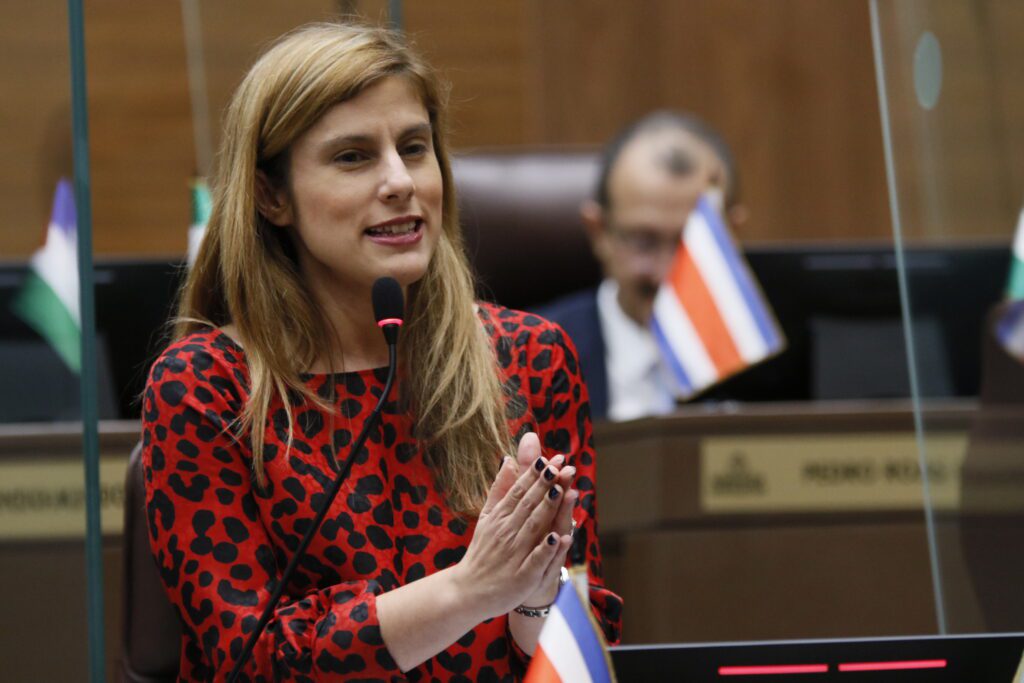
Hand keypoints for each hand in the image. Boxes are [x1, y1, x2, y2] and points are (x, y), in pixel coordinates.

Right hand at [450, 434, 564, 617]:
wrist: (468, 592)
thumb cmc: (482, 551)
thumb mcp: (487, 517)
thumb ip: (500, 490)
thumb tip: (508, 459)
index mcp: (499, 517)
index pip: (518, 492)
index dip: (534, 475)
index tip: (549, 459)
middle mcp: (506, 533)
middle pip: (527, 506)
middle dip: (544, 485)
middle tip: (560, 466)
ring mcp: (514, 556)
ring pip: (533, 529)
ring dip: (547, 510)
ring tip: (560, 490)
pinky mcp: (521, 578)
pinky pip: (536, 562)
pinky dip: (546, 550)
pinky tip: (558, 538)